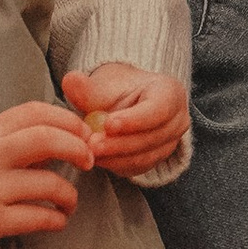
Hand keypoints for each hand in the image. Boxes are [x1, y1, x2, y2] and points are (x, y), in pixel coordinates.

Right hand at [0, 102, 98, 248]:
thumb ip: (10, 140)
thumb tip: (59, 139)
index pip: (35, 111)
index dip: (68, 119)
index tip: (83, 133)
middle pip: (48, 139)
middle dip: (78, 148)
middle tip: (89, 161)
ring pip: (50, 184)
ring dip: (70, 195)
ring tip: (68, 202)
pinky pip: (38, 218)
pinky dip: (56, 219)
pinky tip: (55, 220)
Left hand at [64, 64, 189, 178]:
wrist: (124, 103)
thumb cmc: (117, 90)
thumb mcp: (102, 84)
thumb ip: (87, 86)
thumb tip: (70, 80)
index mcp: (170, 92)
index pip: (158, 109)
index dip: (133, 120)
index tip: (107, 125)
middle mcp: (177, 120)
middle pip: (152, 137)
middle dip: (120, 143)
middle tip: (92, 144)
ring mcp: (171, 142)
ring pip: (146, 156)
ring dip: (116, 157)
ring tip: (90, 152)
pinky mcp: (158, 159)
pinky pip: (139, 168)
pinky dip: (118, 165)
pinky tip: (99, 159)